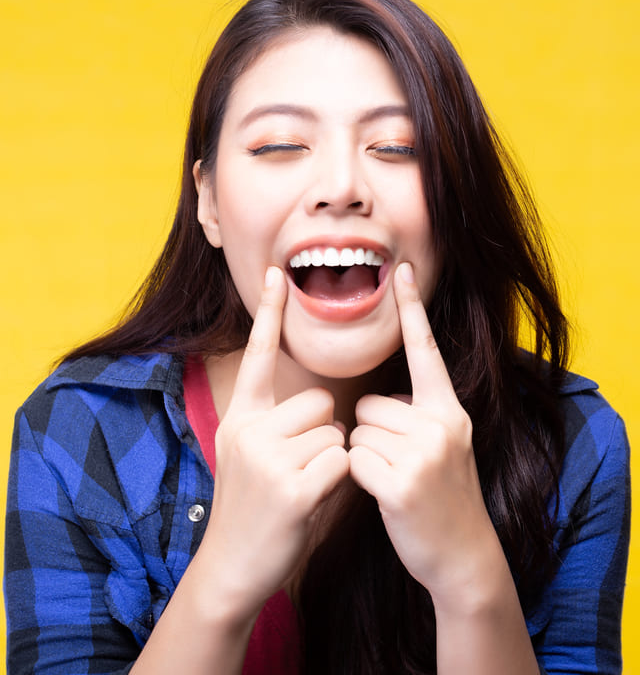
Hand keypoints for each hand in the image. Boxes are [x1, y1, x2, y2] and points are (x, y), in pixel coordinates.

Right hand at [202, 267, 348, 617]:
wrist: (231, 566)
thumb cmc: (252, 506)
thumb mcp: (245, 454)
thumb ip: (272, 422)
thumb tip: (320, 402)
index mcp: (240, 417)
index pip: (259, 355)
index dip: (269, 314)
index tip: (276, 272)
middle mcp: (249, 429)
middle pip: (322, 400)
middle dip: (325, 430)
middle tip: (302, 464)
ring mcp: (269, 459)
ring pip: (337, 432)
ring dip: (332, 457)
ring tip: (303, 484)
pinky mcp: (293, 488)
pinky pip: (341, 461)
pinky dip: (338, 480)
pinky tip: (312, 500)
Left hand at [349, 262, 499, 604]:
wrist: (463, 554)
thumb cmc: (443, 495)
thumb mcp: (447, 444)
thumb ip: (421, 414)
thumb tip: (378, 398)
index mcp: (450, 410)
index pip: (426, 351)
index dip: (412, 310)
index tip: (402, 270)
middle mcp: (441, 425)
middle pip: (370, 403)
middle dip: (372, 431)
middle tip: (397, 461)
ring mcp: (424, 455)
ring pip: (358, 431)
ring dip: (365, 455)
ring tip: (394, 477)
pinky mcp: (401, 484)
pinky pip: (354, 461)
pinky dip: (359, 478)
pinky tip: (385, 494)